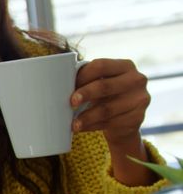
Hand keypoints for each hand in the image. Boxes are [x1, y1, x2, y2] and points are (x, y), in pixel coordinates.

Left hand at [70, 58, 154, 185]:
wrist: (125, 121)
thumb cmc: (104, 97)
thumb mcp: (99, 84)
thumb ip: (86, 80)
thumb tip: (53, 82)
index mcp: (125, 66)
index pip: (100, 65)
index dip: (82, 75)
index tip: (68, 85)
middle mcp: (137, 80)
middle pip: (104, 86)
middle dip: (85, 94)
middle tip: (70, 103)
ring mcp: (140, 99)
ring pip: (107, 109)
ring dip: (86, 117)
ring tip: (72, 124)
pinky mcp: (138, 118)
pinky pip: (111, 123)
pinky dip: (93, 126)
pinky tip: (82, 128)